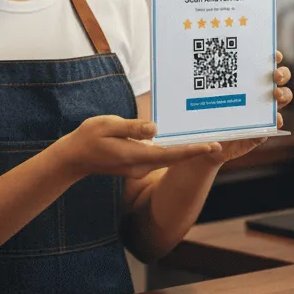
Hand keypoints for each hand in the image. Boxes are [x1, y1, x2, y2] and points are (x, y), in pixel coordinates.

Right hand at [65, 115, 221, 179]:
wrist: (74, 158)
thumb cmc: (88, 138)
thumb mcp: (107, 126)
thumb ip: (131, 128)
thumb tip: (155, 129)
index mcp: (135, 156)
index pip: (171, 154)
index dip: (192, 150)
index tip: (211, 146)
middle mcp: (141, 165)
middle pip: (175, 158)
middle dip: (196, 150)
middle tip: (219, 140)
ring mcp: (139, 167)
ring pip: (169, 158)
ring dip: (186, 150)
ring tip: (206, 138)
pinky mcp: (137, 164)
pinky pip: (160, 157)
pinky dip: (174, 150)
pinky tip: (182, 140)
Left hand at [211, 52, 292, 163]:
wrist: (208, 146)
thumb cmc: (207, 117)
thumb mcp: (205, 99)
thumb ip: (206, 87)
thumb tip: (201, 69)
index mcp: (248, 82)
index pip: (265, 65)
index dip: (274, 58)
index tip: (274, 55)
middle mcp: (259, 94)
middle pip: (281, 79)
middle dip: (283, 73)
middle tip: (276, 75)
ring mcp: (263, 112)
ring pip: (284, 99)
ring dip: (284, 94)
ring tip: (276, 95)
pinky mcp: (263, 131)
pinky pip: (275, 125)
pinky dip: (277, 121)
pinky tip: (273, 119)